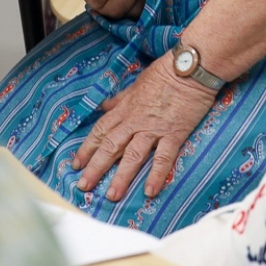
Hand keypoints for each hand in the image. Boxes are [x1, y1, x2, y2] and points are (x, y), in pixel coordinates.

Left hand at [72, 54, 216, 199]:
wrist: (190, 69)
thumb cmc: (165, 73)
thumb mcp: (137, 84)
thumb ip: (120, 99)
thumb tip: (104, 106)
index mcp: (125, 109)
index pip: (100, 131)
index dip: (86, 149)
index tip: (75, 164)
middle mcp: (135, 121)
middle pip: (110, 147)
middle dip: (95, 167)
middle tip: (84, 186)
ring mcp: (154, 129)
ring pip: (132, 156)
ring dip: (121, 177)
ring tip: (111, 196)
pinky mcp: (174, 134)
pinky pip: (163, 157)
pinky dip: (156, 174)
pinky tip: (150, 191)